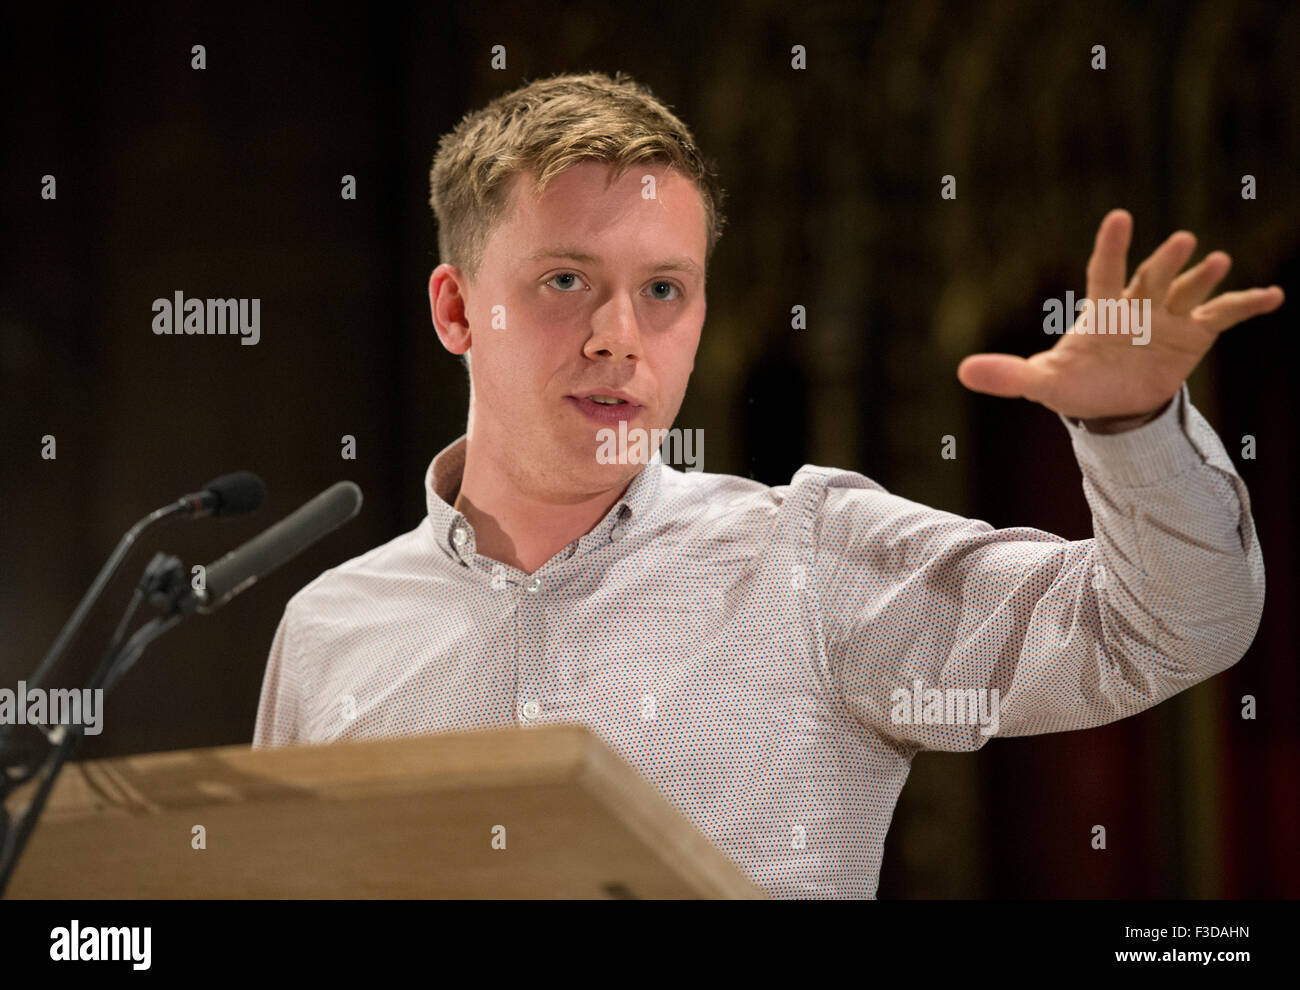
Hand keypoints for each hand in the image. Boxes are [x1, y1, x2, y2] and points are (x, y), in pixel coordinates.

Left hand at [956, 209, 1284, 422]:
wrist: (1113, 404)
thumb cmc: (1076, 384)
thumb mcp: (1043, 382)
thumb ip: (1009, 374)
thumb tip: (962, 372)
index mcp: (1102, 308)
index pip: (1104, 270)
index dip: (1111, 246)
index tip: (1119, 217)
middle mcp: (1139, 303)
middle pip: (1153, 277)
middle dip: (1166, 261)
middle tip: (1182, 241)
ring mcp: (1169, 316)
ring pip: (1189, 290)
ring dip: (1204, 276)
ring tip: (1220, 259)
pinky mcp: (1196, 334)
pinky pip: (1225, 315)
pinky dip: (1249, 304)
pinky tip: (1275, 295)